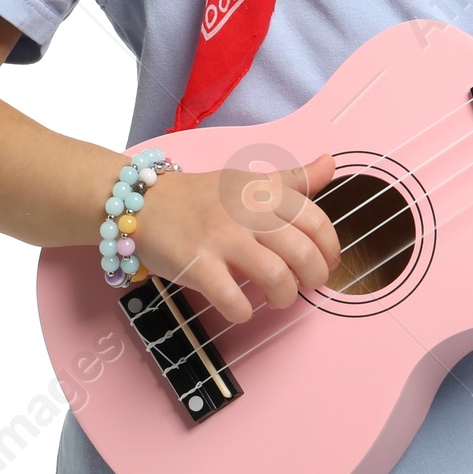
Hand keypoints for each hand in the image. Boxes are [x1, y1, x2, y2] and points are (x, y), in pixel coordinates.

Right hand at [133, 151, 341, 323]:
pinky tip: (242, 309)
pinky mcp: (196, 264)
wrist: (142, 202)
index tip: (329, 262)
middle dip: (314, 277)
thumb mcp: (249, 181)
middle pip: (301, 251)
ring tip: (277, 298)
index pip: (315, 220)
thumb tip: (330, 163)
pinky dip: (243, 311)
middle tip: (308, 285)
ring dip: (284, 297)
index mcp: (263, 191)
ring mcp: (221, 237)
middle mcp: (246, 211)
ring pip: (275, 276)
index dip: (330, 248)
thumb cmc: (202, 197)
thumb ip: (293, 179)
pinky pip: (232, 298)